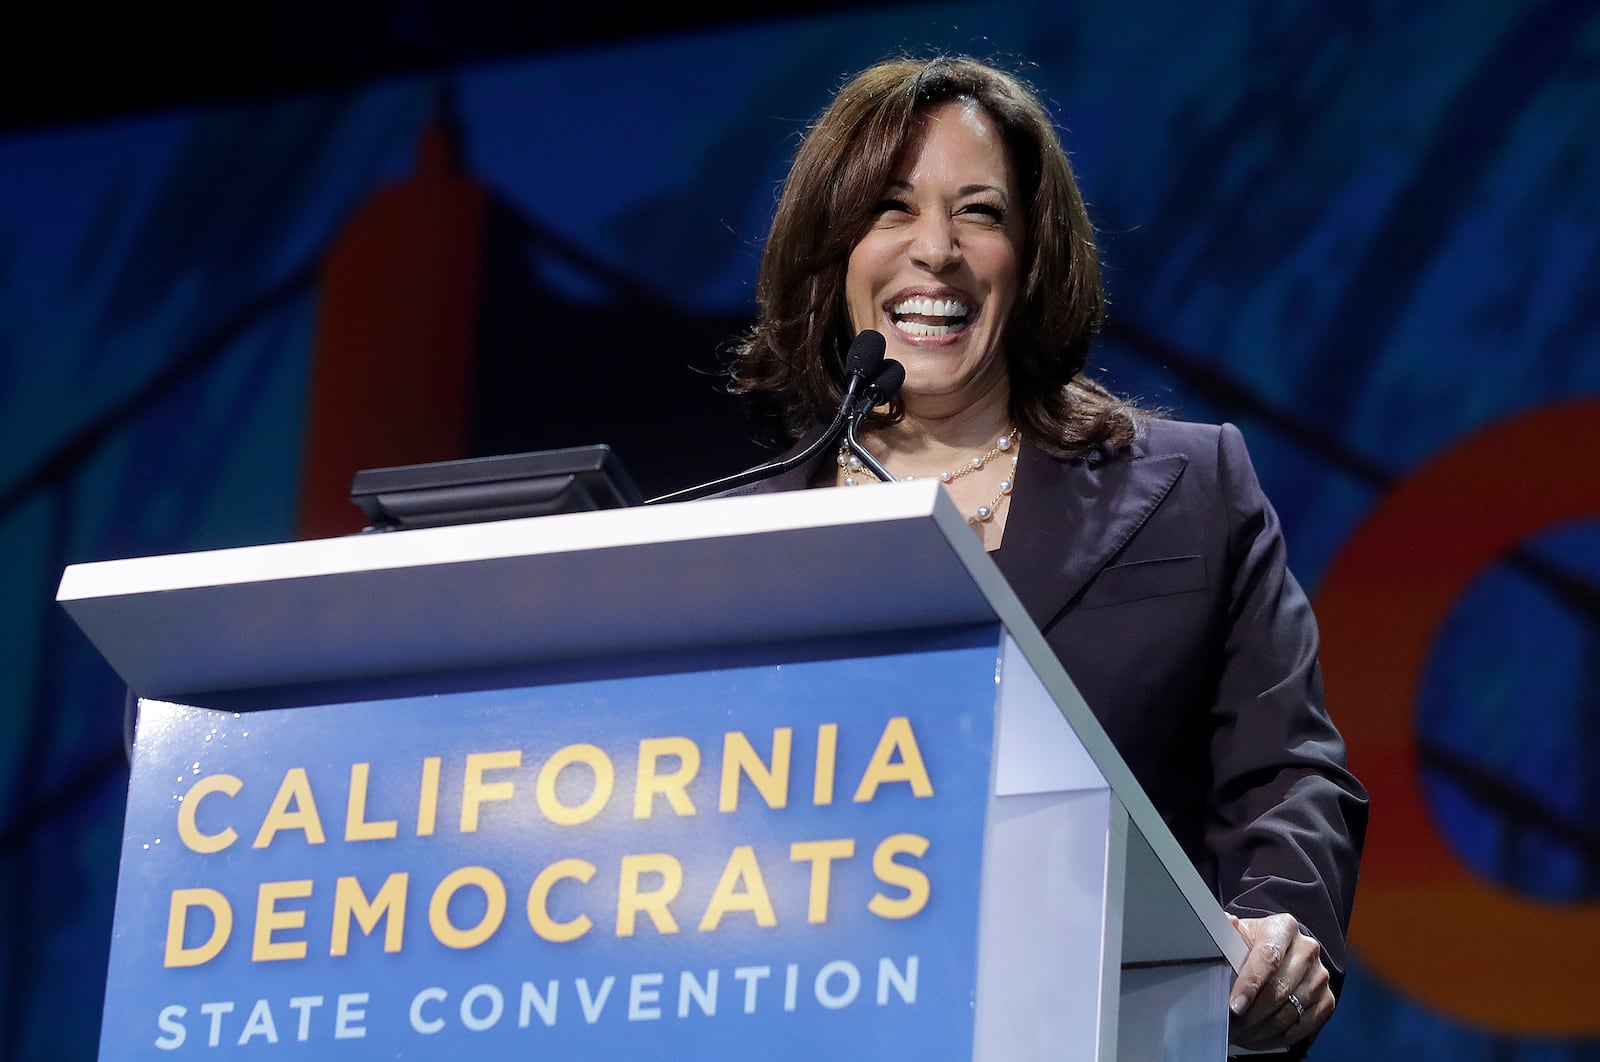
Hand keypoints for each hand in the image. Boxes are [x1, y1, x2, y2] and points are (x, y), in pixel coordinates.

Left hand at [1226, 912, 1333, 1050]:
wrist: (1279, 953)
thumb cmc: (1254, 944)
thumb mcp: (1240, 934)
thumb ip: (1230, 932)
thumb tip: (1227, 922)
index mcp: (1284, 928)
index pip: (1268, 957)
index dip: (1250, 984)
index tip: (1235, 1005)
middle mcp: (1307, 949)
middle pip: (1279, 989)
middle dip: (1251, 1014)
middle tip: (1231, 1025)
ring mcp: (1320, 975)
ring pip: (1289, 1012)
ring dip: (1261, 1029)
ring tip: (1241, 1033)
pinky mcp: (1327, 999)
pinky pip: (1302, 1027)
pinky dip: (1278, 1036)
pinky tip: (1259, 1036)